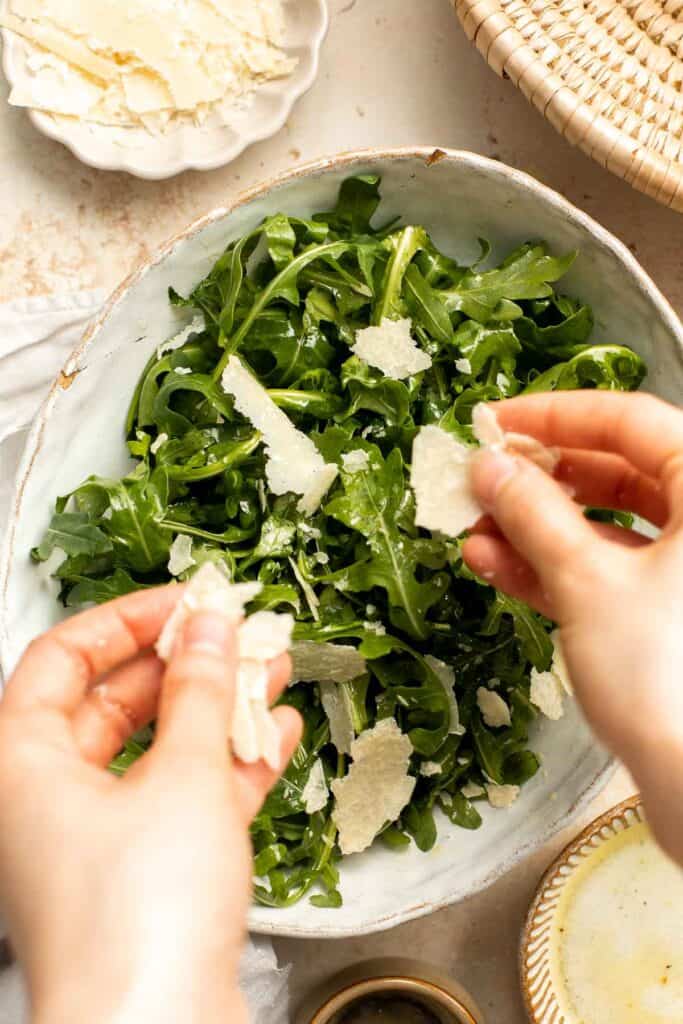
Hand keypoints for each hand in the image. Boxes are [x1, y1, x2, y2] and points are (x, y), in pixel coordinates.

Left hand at [0, 588, 300, 1023]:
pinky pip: (184, 798)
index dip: (126, 620)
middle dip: (183, 665)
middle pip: (113, 702)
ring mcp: (96, 839)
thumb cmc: (137, 917)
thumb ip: (200, 691)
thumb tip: (210, 625)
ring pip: (156, 750)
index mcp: (21, 763)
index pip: (62, 657)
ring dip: (216, 711)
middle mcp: (46, 799)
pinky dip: (228, 766)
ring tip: (271, 669)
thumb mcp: (182, 777)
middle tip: (236, 633)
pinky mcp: (142, 874)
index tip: (185, 602)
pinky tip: (276, 737)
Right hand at [463, 391, 682, 864]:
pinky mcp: (666, 617)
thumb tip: (489, 466)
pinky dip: (552, 567)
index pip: (630, 420)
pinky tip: (495, 565)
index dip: (556, 414)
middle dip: (539, 479)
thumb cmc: (667, 677)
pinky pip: (605, 572)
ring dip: (534, 527)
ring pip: (605, 526)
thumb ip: (534, 514)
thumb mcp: (587, 581)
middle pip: (616, 471)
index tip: (495, 421)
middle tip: (478, 481)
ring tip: (472, 530)